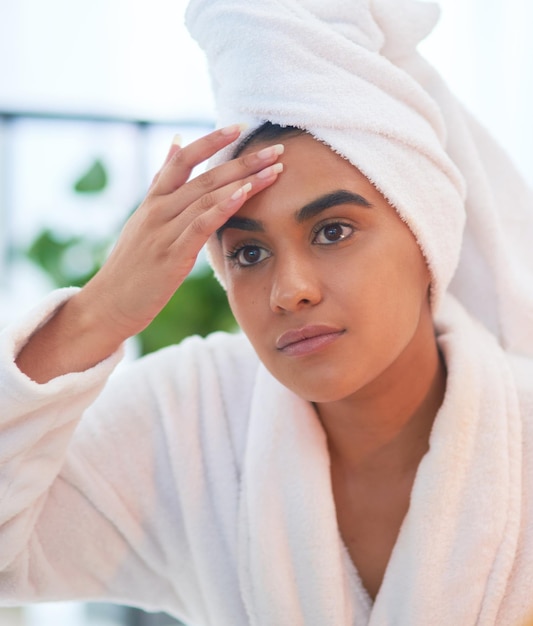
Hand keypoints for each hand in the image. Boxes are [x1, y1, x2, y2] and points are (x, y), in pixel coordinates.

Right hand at [75, 124, 283, 342]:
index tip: (239, 127)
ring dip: (244, 181)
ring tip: (274, 170)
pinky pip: (199, 224)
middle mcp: (157, 210)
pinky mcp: (170, 255)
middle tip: (277, 149)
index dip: (210, 141)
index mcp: (152, 201)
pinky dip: (222, 207)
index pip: (182, 159)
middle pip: (203, 176)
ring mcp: (162, 231)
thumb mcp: (142, 221)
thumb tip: (173, 143)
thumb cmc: (130, 267)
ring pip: (206, 196)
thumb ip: (161, 184)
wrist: (108, 304)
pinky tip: (244, 194)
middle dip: (243, 161)